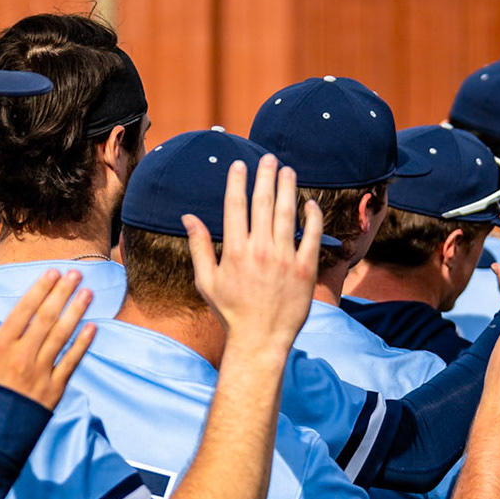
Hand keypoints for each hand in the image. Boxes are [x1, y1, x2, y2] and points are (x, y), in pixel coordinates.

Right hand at [0, 271, 94, 410]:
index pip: (24, 310)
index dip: (40, 289)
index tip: (52, 273)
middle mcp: (22, 356)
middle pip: (46, 318)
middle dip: (62, 293)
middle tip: (76, 273)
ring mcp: (40, 374)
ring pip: (62, 337)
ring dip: (76, 313)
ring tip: (88, 293)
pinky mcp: (52, 392)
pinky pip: (71, 363)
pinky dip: (83, 345)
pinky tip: (92, 328)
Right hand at [185, 154, 319, 360]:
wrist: (260, 340)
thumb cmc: (231, 312)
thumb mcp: (206, 281)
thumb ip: (199, 246)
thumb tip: (188, 217)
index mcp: (234, 251)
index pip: (236, 206)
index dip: (237, 182)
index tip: (239, 165)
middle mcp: (260, 250)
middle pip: (263, 202)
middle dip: (265, 176)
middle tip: (269, 159)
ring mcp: (285, 259)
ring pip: (286, 213)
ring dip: (287, 188)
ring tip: (288, 170)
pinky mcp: (305, 269)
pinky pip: (311, 236)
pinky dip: (311, 217)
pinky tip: (308, 203)